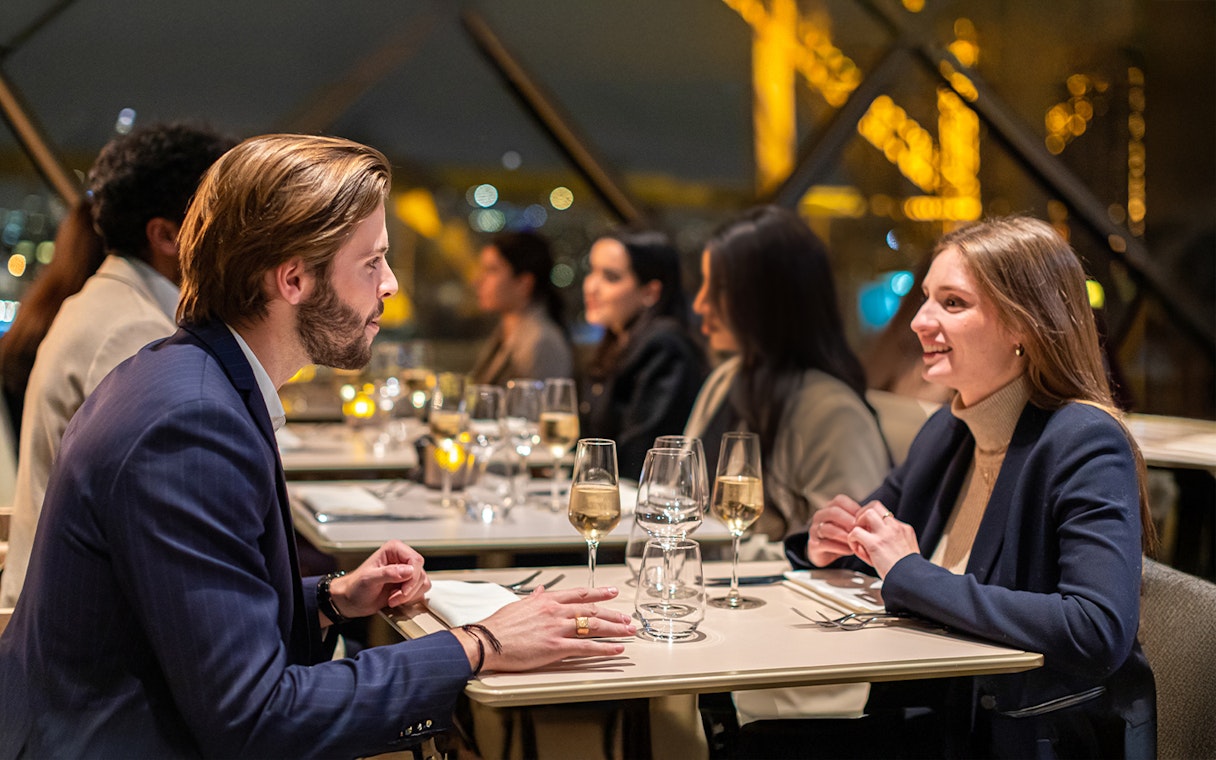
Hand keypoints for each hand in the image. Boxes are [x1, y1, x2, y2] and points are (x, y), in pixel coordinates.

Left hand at [329, 540, 429, 619]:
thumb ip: (388, 573)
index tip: (402, 590)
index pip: (415, 560)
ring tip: (393, 598)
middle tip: (394, 597)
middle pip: (421, 573)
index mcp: (394, 550)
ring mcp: (406, 572)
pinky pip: (420, 592)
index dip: (412, 577)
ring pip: (423, 583)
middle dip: (409, 589)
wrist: (351, 601)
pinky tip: (396, 600)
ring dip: (409, 596)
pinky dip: (410, 599)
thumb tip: (408, 571)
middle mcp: (402, 559)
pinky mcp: (408, 585)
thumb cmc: (355, 587)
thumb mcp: (368, 579)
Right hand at [454, 586, 635, 672]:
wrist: (486, 641)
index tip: (612, 593)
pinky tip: (616, 649)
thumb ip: (533, 598)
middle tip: (627, 618)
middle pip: (591, 610)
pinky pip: (586, 647)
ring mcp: (557, 628)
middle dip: (612, 614)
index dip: (598, 594)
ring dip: (614, 629)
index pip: (579, 594)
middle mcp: (555, 611)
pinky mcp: (556, 647)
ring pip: (593, 626)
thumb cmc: (498, 626)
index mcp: (546, 600)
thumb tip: (540, 590)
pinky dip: (604, 648)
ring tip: (628, 632)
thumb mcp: (518, 605)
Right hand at [807, 494, 865, 566]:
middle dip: (848, 520)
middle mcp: (820, 517)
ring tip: (855, 540)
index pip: (840, 500)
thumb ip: (856, 519)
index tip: (864, 518)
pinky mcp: (813, 545)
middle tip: (860, 529)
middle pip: (832, 512)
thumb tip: (872, 517)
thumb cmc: (840, 536)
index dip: (854, 508)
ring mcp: (814, 530)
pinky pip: (825, 544)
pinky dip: (839, 547)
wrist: (825, 553)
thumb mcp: (848, 525)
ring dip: (844, 535)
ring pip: (827, 528)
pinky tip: (849, 550)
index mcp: (829, 508)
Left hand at [847, 504, 919, 576]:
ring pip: (867, 513)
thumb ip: (894, 542)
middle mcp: (896, 527)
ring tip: (857, 535)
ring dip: (858, 522)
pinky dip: (852, 538)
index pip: (885, 513)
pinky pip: (856, 532)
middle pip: (875, 505)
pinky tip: (855, 547)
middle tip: (859, 526)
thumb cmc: (907, 571)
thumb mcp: (906, 551)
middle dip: (863, 513)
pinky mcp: (875, 543)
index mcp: (904, 529)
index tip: (869, 528)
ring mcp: (886, 534)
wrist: (912, 580)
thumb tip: (878, 543)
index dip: (874, 519)